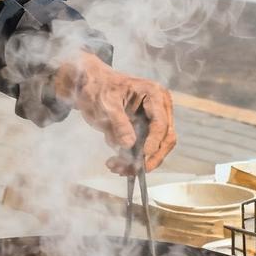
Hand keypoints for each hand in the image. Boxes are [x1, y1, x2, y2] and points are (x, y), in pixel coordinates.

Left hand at [53, 53, 176, 173]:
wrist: (90, 86)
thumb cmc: (99, 87)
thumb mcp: (106, 103)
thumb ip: (118, 123)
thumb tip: (129, 144)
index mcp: (154, 94)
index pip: (161, 123)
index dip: (154, 142)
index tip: (142, 156)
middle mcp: (160, 108)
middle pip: (165, 139)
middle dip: (148, 157)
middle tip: (130, 169)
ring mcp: (154, 121)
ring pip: (155, 149)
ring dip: (137, 162)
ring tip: (114, 166)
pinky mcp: (145, 132)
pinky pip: (143, 151)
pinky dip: (131, 160)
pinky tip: (115, 163)